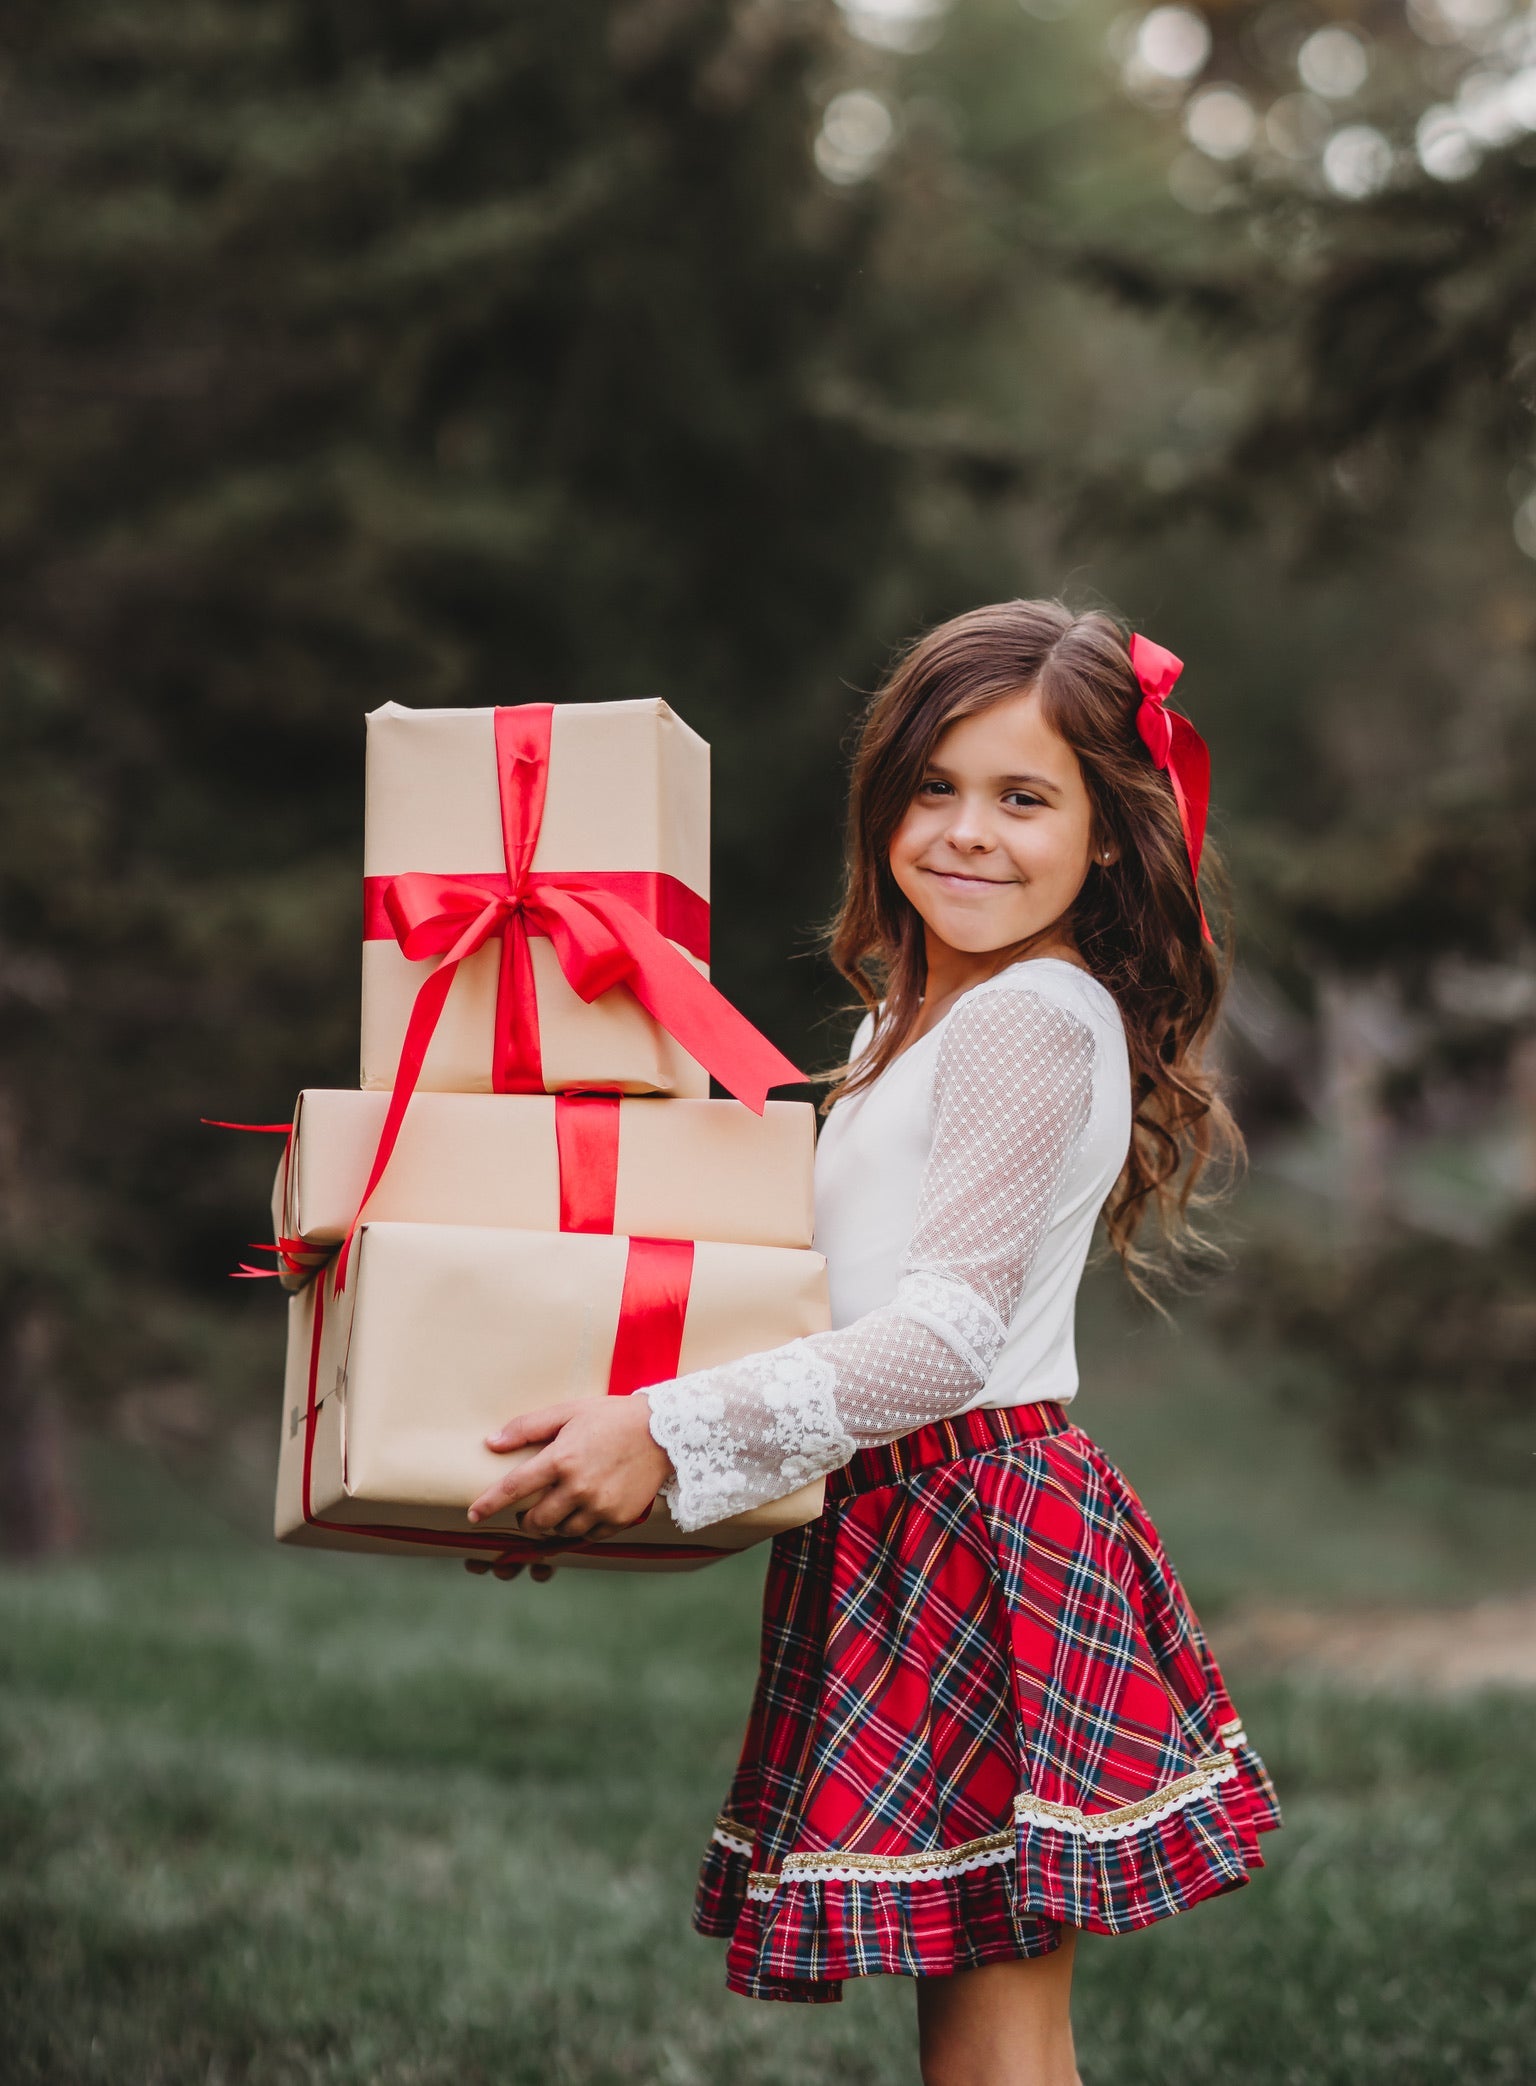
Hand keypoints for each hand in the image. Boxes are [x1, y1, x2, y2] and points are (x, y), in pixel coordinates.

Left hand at [468, 1394, 671, 1542]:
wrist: (662, 1433)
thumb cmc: (611, 1417)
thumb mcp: (568, 1411)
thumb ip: (528, 1427)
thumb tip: (491, 1443)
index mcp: (561, 1459)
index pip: (513, 1488)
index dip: (489, 1504)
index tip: (474, 1515)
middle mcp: (578, 1487)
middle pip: (536, 1520)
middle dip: (526, 1520)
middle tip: (528, 1512)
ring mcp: (600, 1506)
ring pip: (561, 1531)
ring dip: (553, 1525)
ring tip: (559, 1509)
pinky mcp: (619, 1519)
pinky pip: (588, 1535)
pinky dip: (580, 1528)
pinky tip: (583, 1512)